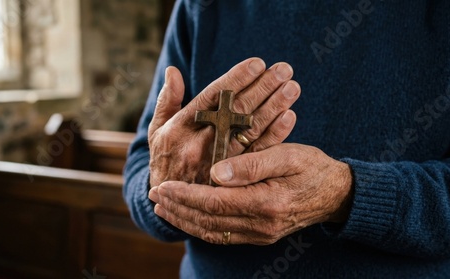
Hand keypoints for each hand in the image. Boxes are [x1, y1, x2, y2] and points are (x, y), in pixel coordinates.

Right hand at [148, 58, 300, 185]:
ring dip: (273, 107)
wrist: (168, 200)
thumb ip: (167, 100)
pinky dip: (274, 135)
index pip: (213, 97)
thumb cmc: (165, 158)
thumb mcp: (158, 130)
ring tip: (292, 87)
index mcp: (182, 126)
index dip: (236, 79)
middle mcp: (201, 142)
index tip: (257, 63)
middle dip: (262, 87)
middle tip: (284, 69)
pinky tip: (289, 117)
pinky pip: (257, 154)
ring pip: (250, 130)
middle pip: (236, 110)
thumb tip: (173, 71)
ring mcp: (219, 161)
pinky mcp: (233, 177)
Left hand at [148, 144, 352, 244]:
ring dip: (184, 220)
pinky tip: (188, 218)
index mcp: (265, 203)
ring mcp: (260, 234)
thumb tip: (215, 173)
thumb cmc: (311, 168)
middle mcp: (261, 225)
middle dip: (177, 208)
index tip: (163, 186)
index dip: (185, 195)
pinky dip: (201, 228)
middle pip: (207, 221)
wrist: (336, 193)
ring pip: (212, 233)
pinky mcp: (260, 235)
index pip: (214, 202)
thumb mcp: (287, 156)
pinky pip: (223, 236)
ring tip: (163, 208)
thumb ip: (251, 164)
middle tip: (154, 196)